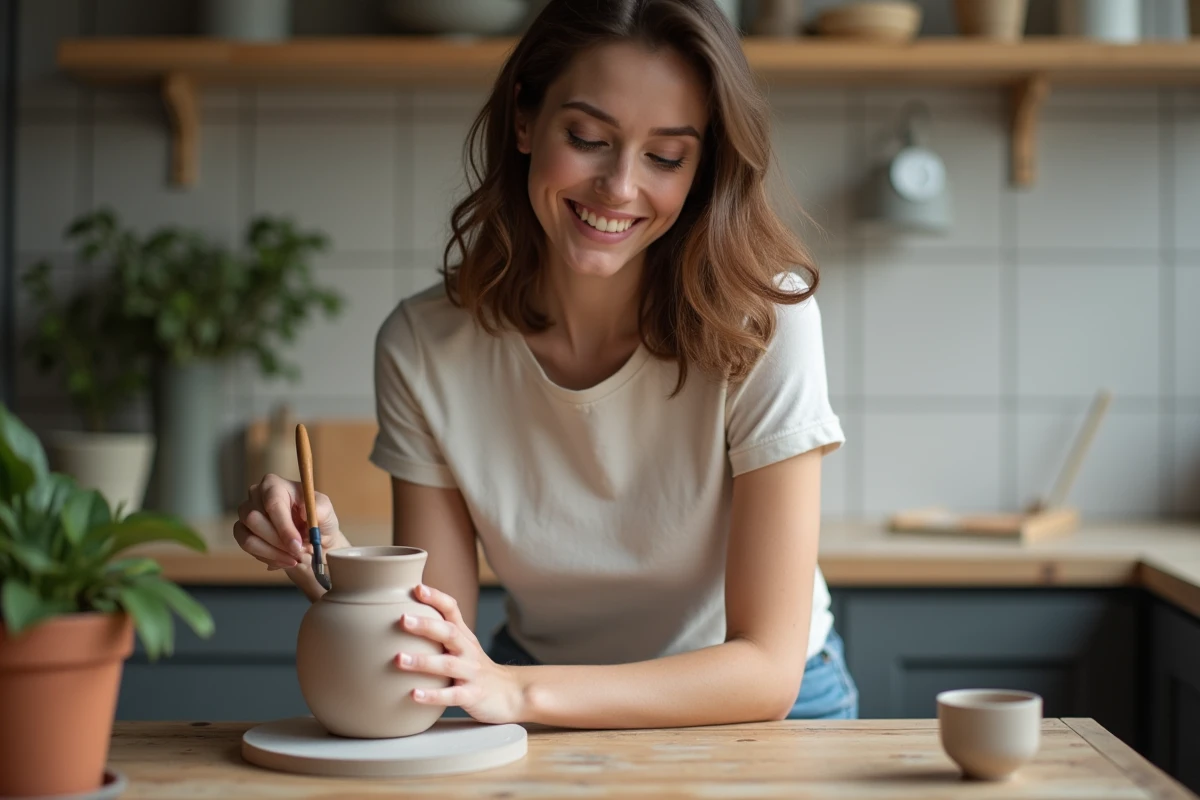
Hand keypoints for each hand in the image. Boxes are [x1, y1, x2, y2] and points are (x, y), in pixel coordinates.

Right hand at [233, 473, 349, 599]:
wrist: (313, 540)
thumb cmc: (318, 521)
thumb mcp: (327, 514)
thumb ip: (321, 509)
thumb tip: (305, 510)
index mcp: (275, 484)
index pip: (273, 504)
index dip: (284, 527)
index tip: (297, 544)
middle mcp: (256, 495)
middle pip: (255, 520)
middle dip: (278, 542)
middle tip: (298, 552)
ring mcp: (245, 513)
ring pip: (249, 538)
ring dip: (273, 553)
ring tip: (294, 557)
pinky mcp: (241, 530)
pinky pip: (247, 547)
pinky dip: (267, 557)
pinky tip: (283, 559)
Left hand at [396, 584, 524, 724]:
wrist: (509, 693)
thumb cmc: (475, 668)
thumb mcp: (463, 646)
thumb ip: (439, 633)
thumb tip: (404, 615)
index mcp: (464, 636)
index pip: (452, 610)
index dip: (437, 598)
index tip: (417, 588)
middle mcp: (468, 651)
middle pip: (450, 633)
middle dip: (426, 625)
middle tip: (402, 619)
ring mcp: (471, 673)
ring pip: (448, 664)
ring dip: (422, 661)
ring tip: (399, 659)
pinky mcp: (472, 696)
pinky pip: (452, 695)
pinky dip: (433, 695)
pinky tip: (414, 694)